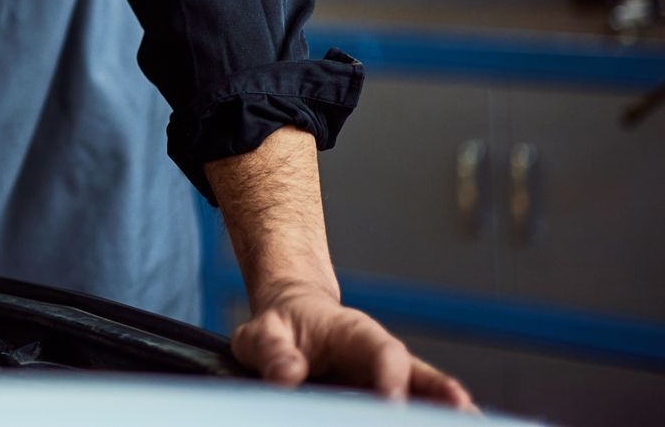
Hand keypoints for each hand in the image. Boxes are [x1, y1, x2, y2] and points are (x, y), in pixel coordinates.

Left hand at [232, 283, 475, 410]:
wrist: (291, 322)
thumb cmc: (279, 327)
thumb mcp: (262, 333)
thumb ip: (272, 351)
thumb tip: (288, 377)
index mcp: (355, 333)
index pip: (383, 352)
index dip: (392, 375)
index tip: (393, 402)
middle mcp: (382, 357)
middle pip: (418, 378)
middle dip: (437, 401)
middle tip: (460, 419)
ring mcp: (387, 381)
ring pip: (425, 397)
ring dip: (446, 413)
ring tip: (475, 426)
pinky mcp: (383, 400)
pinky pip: (414, 409)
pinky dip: (434, 417)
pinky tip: (469, 426)